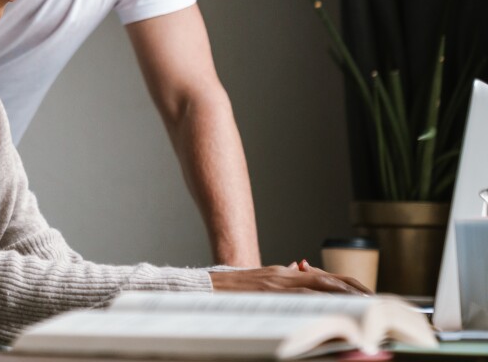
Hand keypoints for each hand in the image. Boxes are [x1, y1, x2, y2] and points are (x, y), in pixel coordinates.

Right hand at [210, 260, 371, 294]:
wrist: (205, 289)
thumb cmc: (233, 291)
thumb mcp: (263, 285)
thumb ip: (284, 286)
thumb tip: (303, 291)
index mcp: (286, 274)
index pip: (327, 277)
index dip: (352, 285)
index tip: (371, 295)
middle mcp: (286, 276)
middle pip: (330, 281)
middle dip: (357, 291)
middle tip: (378, 303)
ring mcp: (278, 285)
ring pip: (321, 288)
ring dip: (346, 298)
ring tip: (366, 308)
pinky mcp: (270, 293)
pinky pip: (302, 298)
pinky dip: (322, 303)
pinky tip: (336, 312)